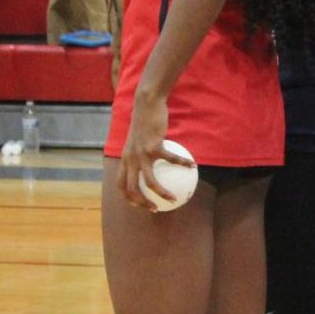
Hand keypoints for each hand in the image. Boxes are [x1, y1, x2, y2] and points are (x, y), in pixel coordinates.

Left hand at [118, 91, 190, 210]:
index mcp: (125, 159)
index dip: (128, 198)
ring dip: (163, 193)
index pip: (121, 185)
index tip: (140, 205)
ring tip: (175, 198)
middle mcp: (130, 159)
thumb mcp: (140, 139)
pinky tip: (193, 166)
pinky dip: (183, 163)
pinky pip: (171, 160)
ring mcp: (141, 154)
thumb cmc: (145, 121)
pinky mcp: (154, 146)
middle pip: (132, 189)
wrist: (146, 104)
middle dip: (142, 203)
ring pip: (150, 182)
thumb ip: (143, 153)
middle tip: (156, 209)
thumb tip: (156, 164)